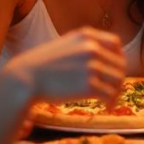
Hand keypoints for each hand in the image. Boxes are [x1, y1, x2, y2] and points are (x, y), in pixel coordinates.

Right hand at [0, 27, 124, 105]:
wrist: (24, 78)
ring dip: (116, 92)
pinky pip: (110, 95)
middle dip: (118, 79)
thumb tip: (103, 60)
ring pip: (118, 80)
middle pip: (119, 64)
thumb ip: (83, 47)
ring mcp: (91, 66)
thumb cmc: (41, 66)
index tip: (115, 69)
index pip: (115, 43)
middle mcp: (92, 48)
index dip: (118, 57)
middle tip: (113, 91)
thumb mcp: (64, 46)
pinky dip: (111, 103)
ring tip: (109, 101)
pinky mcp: (89, 85)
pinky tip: (106, 108)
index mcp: (86, 35)